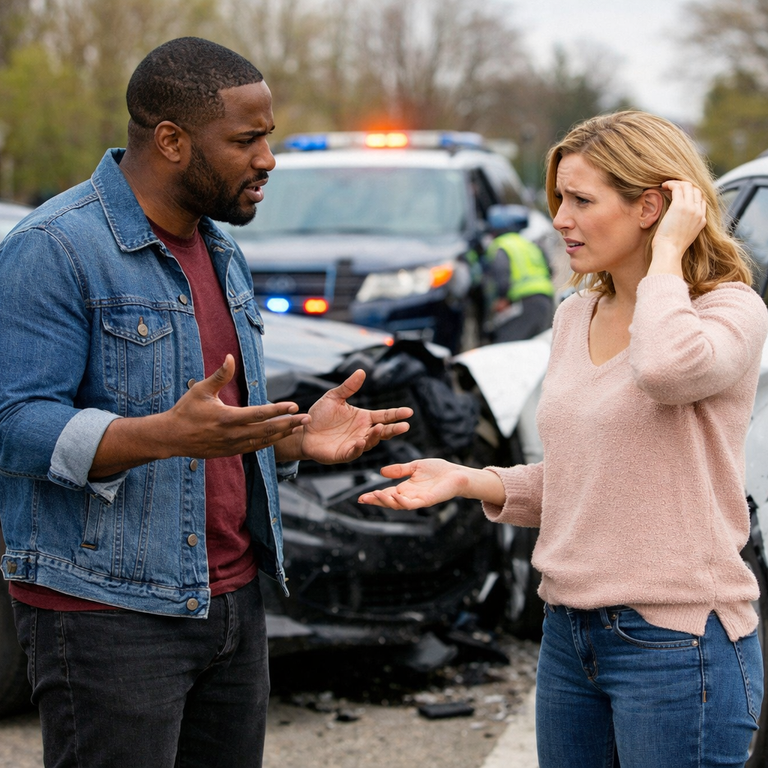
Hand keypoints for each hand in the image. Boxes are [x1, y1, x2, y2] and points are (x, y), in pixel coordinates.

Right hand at [162, 355, 310, 457]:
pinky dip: (270, 443)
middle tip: (307, 419)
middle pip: (267, 430)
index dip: (277, 410)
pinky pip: (255, 448)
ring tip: (299, 427)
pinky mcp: (230, 452)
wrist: (171, 437)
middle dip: (289, 424)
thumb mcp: (201, 390)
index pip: (258, 414)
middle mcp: (232, 434)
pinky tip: (281, 436)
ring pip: (263, 442)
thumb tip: (230, 357)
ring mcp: (232, 446)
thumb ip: (219, 375)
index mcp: (226, 418)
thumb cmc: (186, 410)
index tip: (294, 406)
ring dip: (282, 434)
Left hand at [277, 369, 412, 463]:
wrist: (304, 431)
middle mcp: (362, 432)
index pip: (384, 416)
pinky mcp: (344, 454)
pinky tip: (361, 442)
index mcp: (364, 418)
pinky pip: (354, 452)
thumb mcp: (334, 397)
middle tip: (405, 426)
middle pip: (383, 431)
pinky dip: (358, 448)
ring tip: (380, 429)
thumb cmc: (320, 415)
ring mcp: (355, 444)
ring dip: (376, 436)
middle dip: (394, 429)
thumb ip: (348, 387)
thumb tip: (361, 371)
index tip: (409, 411)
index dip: (396, 414)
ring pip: (370, 442)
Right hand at [357, 459, 504, 508]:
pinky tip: (395, 495)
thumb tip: (381, 472)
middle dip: (376, 501)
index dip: (374, 496)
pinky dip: (403, 501)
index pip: (386, 494)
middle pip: (390, 502)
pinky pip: (413, 504)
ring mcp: (418, 500)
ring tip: (376, 494)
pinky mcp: (428, 500)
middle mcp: (410, 496)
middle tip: (364, 498)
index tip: (361, 497)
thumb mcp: (415, 467)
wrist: (457, 474)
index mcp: (406, 488)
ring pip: (399, 505)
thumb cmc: (439, 470)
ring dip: (387, 501)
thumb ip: (399, 470)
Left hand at [648, 180, 706, 276]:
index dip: (690, 193)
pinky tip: (663, 186)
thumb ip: (685, 226)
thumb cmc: (670, 248)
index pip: (701, 200)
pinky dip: (671, 184)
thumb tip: (676, 222)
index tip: (678, 193)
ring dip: (677, 183)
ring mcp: (691, 209)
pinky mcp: (680, 206)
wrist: (669, 251)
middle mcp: (699, 213)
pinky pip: (678, 188)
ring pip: (688, 186)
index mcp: (702, 220)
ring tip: (665, 185)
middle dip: (684, 185)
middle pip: (696, 190)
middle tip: (671, 187)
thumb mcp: (683, 236)